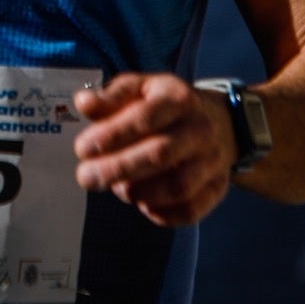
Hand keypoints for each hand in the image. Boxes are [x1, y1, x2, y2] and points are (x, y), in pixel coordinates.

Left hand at [72, 73, 235, 226]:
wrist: (222, 121)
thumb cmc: (168, 105)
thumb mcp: (141, 89)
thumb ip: (112, 97)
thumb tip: (83, 102)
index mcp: (177, 98)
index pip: (145, 118)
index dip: (112, 135)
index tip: (82, 149)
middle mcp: (199, 129)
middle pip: (160, 154)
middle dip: (117, 169)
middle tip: (86, 178)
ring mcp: (212, 161)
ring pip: (177, 187)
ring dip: (139, 193)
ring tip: (116, 188)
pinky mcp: (218, 188)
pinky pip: (190, 210)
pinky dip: (162, 214)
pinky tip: (142, 204)